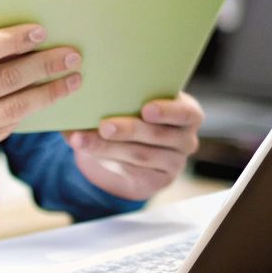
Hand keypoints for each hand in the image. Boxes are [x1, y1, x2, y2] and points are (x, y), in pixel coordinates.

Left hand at [63, 92, 203, 201]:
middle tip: (104, 126)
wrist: (137, 151)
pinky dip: (106, 159)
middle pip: (158, 135)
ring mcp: (175, 162)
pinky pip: (132, 172)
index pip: (186, 113)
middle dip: (129, 130)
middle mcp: (186, 139)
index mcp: (188, 113)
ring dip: (109, 148)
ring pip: (141, 156)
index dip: (168, 111)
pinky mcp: (158, 180)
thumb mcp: (138, 103)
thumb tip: (87, 92)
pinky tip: (87, 151)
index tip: (146, 109)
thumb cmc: (138, 114)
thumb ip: (123, 97)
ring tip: (82, 139)